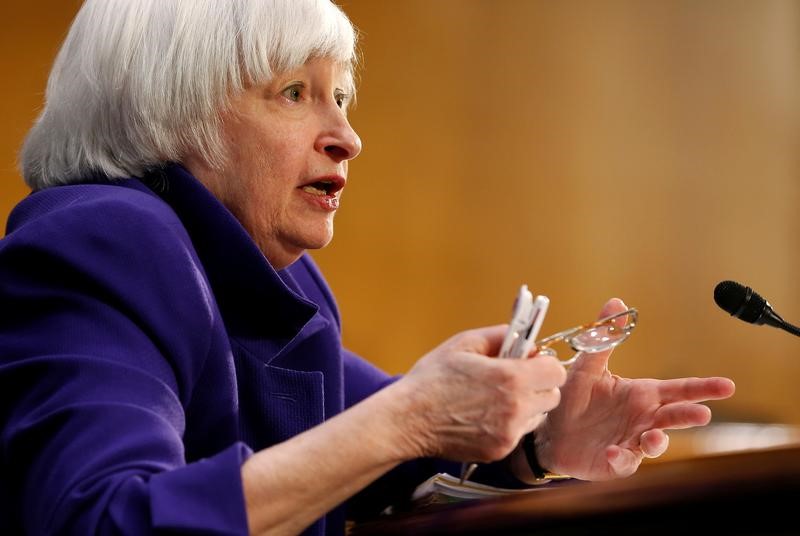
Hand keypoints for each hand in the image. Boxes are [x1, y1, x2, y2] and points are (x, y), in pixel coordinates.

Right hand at [393, 325, 566, 462]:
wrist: (407, 419)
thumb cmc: (431, 379)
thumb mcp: (462, 343)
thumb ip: (498, 335)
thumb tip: (522, 337)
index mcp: (511, 378)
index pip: (556, 372)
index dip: (544, 365)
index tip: (529, 363)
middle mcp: (516, 408)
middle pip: (552, 396)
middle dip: (538, 386)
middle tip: (514, 381)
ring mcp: (509, 434)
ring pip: (537, 417)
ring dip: (526, 406)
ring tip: (496, 400)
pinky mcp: (499, 451)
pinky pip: (518, 435)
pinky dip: (509, 425)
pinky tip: (484, 417)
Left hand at [533, 298, 735, 480]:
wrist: (551, 429)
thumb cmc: (574, 397)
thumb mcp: (588, 365)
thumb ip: (605, 338)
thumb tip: (616, 302)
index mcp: (641, 394)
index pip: (678, 389)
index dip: (703, 388)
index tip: (727, 385)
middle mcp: (642, 418)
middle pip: (673, 416)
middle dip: (689, 415)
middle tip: (703, 414)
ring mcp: (631, 440)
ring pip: (654, 443)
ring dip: (657, 442)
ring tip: (653, 438)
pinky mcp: (614, 461)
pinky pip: (624, 462)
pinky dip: (622, 459)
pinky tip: (613, 452)